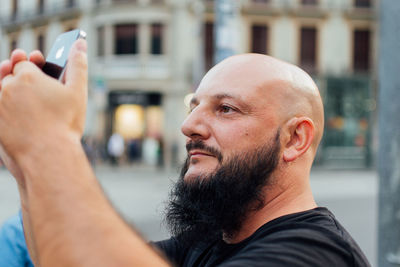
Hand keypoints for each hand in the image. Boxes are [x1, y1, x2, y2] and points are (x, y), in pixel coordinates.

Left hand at [0, 39, 87, 183]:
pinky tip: (20, 117)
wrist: (48, 156)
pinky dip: (6, 109)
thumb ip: (78, 65)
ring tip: (24, 98)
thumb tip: (80, 45)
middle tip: (33, 84)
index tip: (38, 65)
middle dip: (19, 76)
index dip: (32, 63)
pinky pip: (0, 109)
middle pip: (9, 75)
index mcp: (27, 77)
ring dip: (9, 90)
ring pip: (1, 91)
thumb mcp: (77, 92)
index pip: (24, 63)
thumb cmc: (64, 125)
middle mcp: (7, 88)